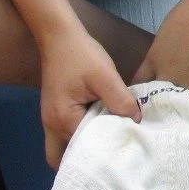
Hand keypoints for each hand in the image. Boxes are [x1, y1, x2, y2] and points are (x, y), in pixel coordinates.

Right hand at [39, 27, 140, 168]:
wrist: (60, 37)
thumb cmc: (81, 55)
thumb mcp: (105, 76)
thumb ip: (121, 100)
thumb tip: (136, 121)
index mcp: (64, 120)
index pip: (88, 147)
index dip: (108, 147)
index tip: (129, 145)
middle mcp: (52, 126)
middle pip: (76, 152)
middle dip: (97, 153)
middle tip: (123, 148)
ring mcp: (51, 121)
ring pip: (71, 145)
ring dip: (91, 143)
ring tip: (116, 138)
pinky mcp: (56, 113)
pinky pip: (70, 133)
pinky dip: (85, 133)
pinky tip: (105, 125)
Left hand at [133, 0, 188, 110]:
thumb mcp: (168, 29)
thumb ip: (163, 51)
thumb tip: (164, 62)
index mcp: (155, 59)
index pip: (139, 87)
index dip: (141, 99)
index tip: (146, 106)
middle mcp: (169, 73)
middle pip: (158, 104)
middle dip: (162, 114)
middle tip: (168, 121)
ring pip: (184, 109)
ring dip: (187, 116)